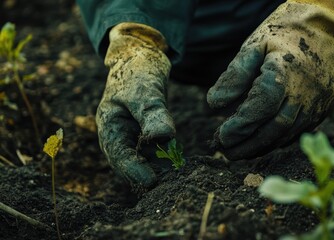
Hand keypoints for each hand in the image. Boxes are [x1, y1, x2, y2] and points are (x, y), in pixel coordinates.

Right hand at [96, 23, 174, 187]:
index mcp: (108, 125)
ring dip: (158, 168)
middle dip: (146, 174)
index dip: (132, 170)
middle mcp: (119, 135)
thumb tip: (165, 137)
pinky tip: (179, 163)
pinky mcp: (147, 135)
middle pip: (130, 163)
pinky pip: (156, 152)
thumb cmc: (137, 71)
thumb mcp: (144, 90)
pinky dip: (166, 157)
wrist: (142, 58)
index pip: (118, 154)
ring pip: (145, 159)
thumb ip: (153, 113)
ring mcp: (133, 136)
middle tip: (167, 186)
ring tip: (175, 178)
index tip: (150, 182)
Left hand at [207, 0, 333, 159]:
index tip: (220, 137)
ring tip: (239, 152)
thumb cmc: (284, 32)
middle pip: (274, 127)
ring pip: (288, 134)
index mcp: (286, 71)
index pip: (261, 106)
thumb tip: (214, 104)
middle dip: (247, 145)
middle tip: (225, 152)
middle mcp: (306, 91)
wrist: (327, 25)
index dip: (240, 126)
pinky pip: (300, 130)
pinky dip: (279, 140)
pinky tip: (262, 143)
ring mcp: (319, 101)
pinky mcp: (325, 106)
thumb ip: (234, 75)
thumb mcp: (254, 45)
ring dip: (262, 147)